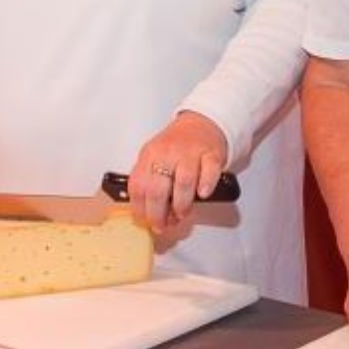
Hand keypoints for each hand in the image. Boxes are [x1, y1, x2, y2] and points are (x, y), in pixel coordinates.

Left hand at [128, 111, 227, 233]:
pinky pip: (208, 172)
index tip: (146, 221)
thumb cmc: (176, 146)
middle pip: (157, 189)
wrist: (201, 124)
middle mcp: (167, 153)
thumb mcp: (154, 158)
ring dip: (181, 205)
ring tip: (182, 212)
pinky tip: (202, 194)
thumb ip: (148, 182)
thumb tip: (144, 214)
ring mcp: (190, 152)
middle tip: (163, 224)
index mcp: (149, 154)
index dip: (141, 210)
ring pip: (183, 183)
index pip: (138, 186)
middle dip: (159, 214)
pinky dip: (205, 186)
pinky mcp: (211, 154)